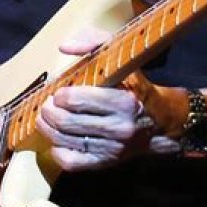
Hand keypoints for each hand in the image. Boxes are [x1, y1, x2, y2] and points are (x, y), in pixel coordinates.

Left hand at [35, 26, 151, 169]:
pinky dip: (57, 150)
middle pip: (66, 121)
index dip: (60, 94)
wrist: (160, 122)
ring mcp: (112, 149)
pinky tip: (58, 138)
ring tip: (46, 118)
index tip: (59, 90)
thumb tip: (64, 47)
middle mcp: (120, 128)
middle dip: (49, 111)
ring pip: (64, 141)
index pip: (76, 100)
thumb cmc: (136, 86)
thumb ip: (94, 42)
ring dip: (47, 128)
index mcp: (124, 101)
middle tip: (47, 104)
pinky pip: (71, 162)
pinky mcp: (105, 163)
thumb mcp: (122, 58)